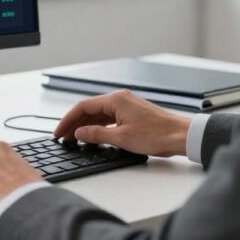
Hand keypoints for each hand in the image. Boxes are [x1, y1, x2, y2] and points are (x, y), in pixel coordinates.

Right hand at [53, 89, 190, 156]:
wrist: (180, 136)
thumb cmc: (157, 134)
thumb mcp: (121, 138)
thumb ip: (97, 134)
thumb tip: (80, 133)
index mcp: (115, 100)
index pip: (83, 107)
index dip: (68, 120)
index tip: (59, 132)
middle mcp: (120, 99)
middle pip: (89, 109)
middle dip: (75, 123)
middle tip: (64, 137)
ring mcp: (126, 106)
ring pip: (99, 114)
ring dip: (85, 126)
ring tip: (75, 139)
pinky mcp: (132, 114)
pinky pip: (109, 118)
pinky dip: (98, 126)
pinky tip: (93, 136)